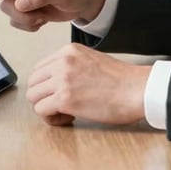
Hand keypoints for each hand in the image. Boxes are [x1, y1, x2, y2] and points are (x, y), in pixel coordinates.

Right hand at [0, 0, 106, 32]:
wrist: (87, 0)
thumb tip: (20, 3)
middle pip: (5, 4)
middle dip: (22, 15)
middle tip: (40, 16)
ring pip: (11, 15)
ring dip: (28, 21)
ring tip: (44, 16)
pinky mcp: (26, 7)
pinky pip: (18, 22)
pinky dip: (31, 25)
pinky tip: (44, 18)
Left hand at [26, 44, 150, 125]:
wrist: (137, 89)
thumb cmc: (122, 80)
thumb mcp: (91, 60)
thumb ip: (71, 66)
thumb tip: (55, 83)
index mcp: (69, 51)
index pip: (39, 68)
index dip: (46, 86)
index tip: (59, 93)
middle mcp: (63, 61)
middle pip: (32, 83)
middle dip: (43, 97)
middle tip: (61, 105)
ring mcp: (62, 79)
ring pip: (33, 97)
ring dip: (47, 109)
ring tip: (66, 113)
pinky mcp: (65, 98)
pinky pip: (41, 111)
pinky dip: (52, 119)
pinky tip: (69, 118)